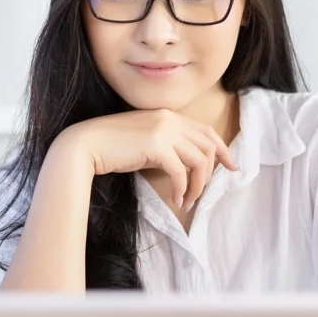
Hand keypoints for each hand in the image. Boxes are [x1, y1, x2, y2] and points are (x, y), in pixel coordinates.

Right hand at [58, 109, 236, 209]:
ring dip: (197, 185)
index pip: (205, 130)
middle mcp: (170, 119)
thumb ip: (166, 146)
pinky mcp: (157, 146)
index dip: (222, 149)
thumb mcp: (144, 141)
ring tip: (187, 201)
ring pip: (198, 161)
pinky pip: (181, 172)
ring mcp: (164, 130)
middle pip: (207, 147)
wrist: (86, 145)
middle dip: (211, 173)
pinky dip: (183, 188)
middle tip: (202, 194)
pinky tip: (177, 199)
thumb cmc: (111, 147)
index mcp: (168, 115)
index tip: (231, 165)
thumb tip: (186, 166)